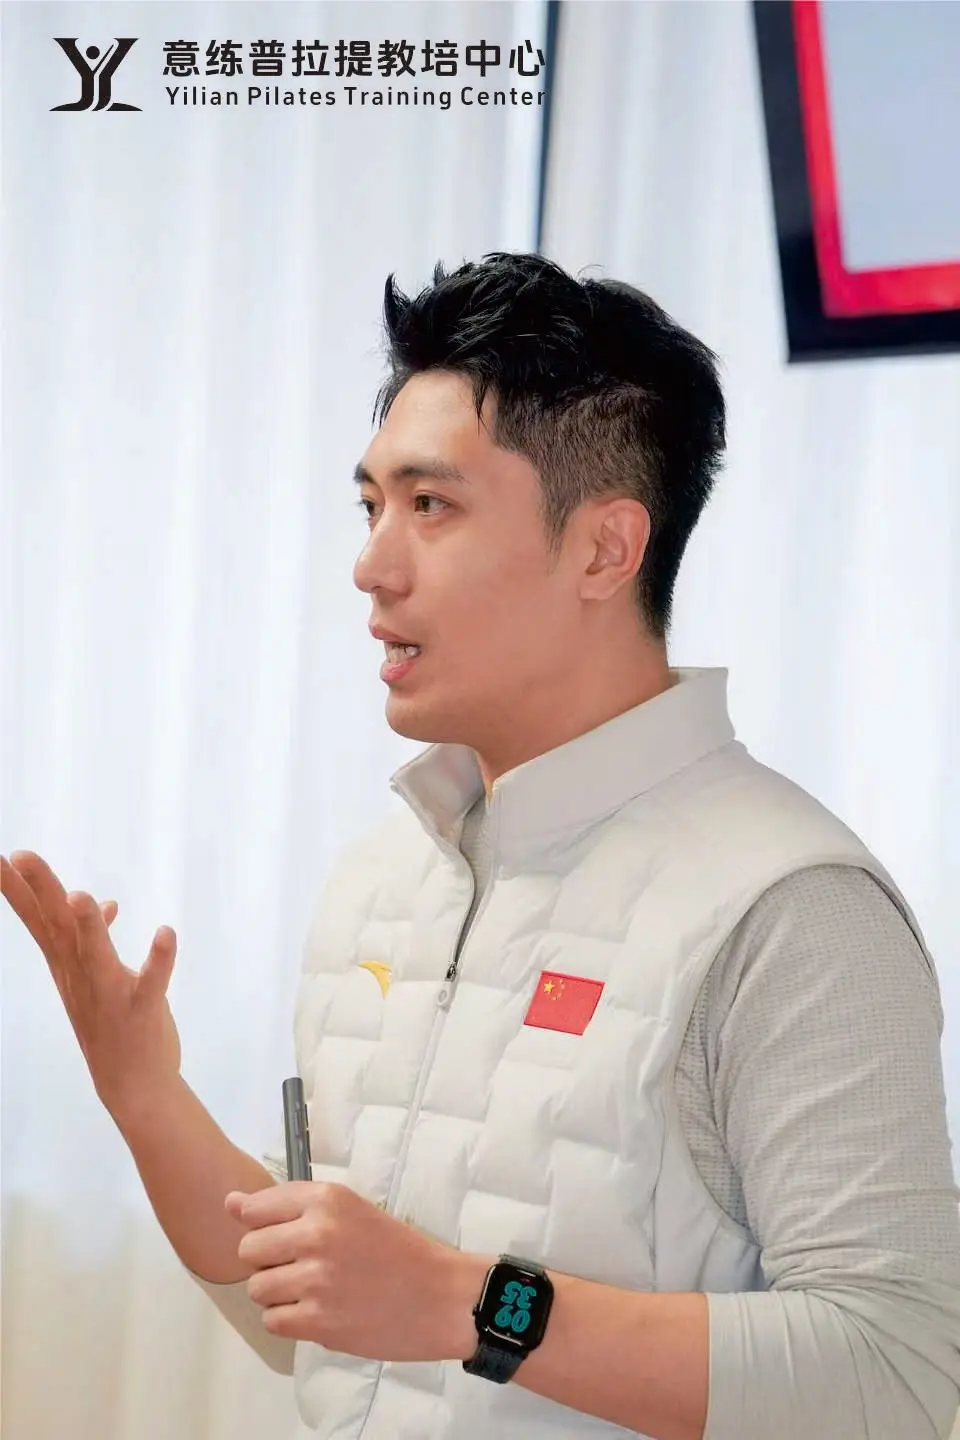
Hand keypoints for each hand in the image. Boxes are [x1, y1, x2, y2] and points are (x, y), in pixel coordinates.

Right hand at [1, 850, 180, 1116]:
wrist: (132, 1085)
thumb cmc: (111, 1023)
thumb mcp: (95, 976)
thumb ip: (93, 937)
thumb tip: (99, 902)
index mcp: (69, 967)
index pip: (39, 922)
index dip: (19, 890)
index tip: (1, 857)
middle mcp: (82, 978)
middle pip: (59, 928)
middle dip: (41, 891)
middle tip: (21, 856)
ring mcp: (110, 995)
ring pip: (96, 956)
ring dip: (90, 926)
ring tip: (80, 896)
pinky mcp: (142, 1010)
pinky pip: (152, 983)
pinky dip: (160, 959)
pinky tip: (165, 933)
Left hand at [225, 1181, 489, 1362]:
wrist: (441, 1296)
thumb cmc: (400, 1251)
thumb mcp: (351, 1210)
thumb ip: (290, 1205)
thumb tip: (230, 1202)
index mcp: (327, 1199)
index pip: (257, 1207)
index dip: (260, 1225)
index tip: (278, 1234)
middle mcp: (317, 1234)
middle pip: (249, 1250)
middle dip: (267, 1261)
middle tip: (301, 1266)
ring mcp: (315, 1279)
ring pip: (257, 1288)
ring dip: (277, 1293)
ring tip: (312, 1290)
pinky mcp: (318, 1321)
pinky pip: (272, 1321)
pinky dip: (289, 1320)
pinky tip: (317, 1311)